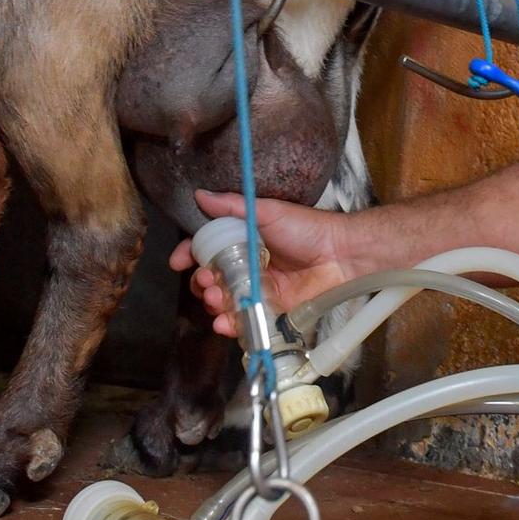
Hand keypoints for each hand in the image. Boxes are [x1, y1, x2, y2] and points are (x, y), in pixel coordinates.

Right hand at [170, 189, 359, 337]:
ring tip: (216, 300)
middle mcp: (248, 264)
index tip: (177, 261)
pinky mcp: (271, 310)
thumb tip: (200, 194)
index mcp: (244, 240)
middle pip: (212, 278)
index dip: (189, 255)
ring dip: (213, 303)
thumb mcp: (268, 212)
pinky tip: (224, 323)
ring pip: (224, 301)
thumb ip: (233, 207)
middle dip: (202, 282)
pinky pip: (244, 320)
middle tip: (207, 282)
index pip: (208, 248)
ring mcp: (258, 288)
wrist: (341, 255)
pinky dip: (230, 324)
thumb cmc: (307, 229)